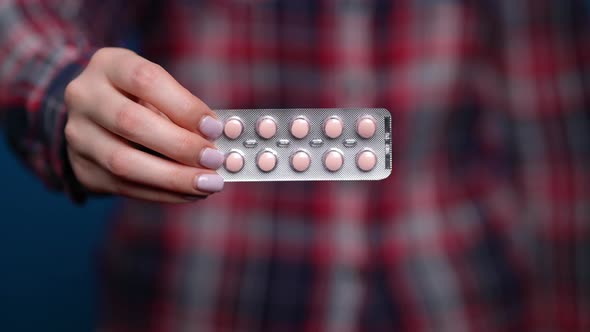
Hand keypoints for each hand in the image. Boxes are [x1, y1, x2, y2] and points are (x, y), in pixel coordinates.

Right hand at [64, 47, 224, 202]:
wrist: (94, 118)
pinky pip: (125, 186)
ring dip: (173, 177)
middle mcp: (85, 96)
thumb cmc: (140, 99)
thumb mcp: (158, 90)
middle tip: (214, 160)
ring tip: (208, 184)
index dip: (183, 106)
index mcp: (109, 65)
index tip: (214, 128)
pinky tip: (191, 193)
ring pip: (123, 162)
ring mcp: (78, 135)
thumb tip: (222, 136)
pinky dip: (164, 193)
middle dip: (180, 145)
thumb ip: (185, 109)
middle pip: (130, 122)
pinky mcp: (83, 169)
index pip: (145, 80)